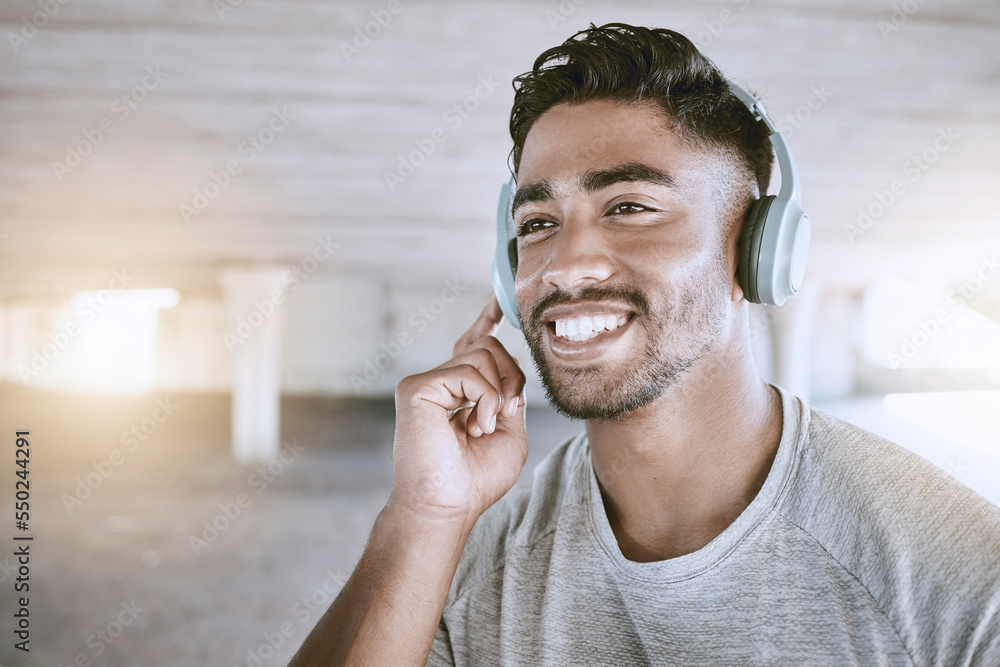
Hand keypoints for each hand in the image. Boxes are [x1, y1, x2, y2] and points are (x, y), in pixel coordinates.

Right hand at [388, 294, 527, 522]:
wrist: (448, 505)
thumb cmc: (475, 479)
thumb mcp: (510, 434)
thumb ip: (511, 397)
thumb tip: (509, 372)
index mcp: (459, 392)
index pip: (473, 345)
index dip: (486, 319)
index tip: (500, 299)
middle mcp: (440, 383)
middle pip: (489, 346)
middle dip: (510, 377)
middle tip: (501, 416)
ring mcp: (426, 383)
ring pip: (483, 353)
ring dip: (497, 395)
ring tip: (481, 428)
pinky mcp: (417, 387)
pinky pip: (468, 371)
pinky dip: (485, 399)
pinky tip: (473, 426)